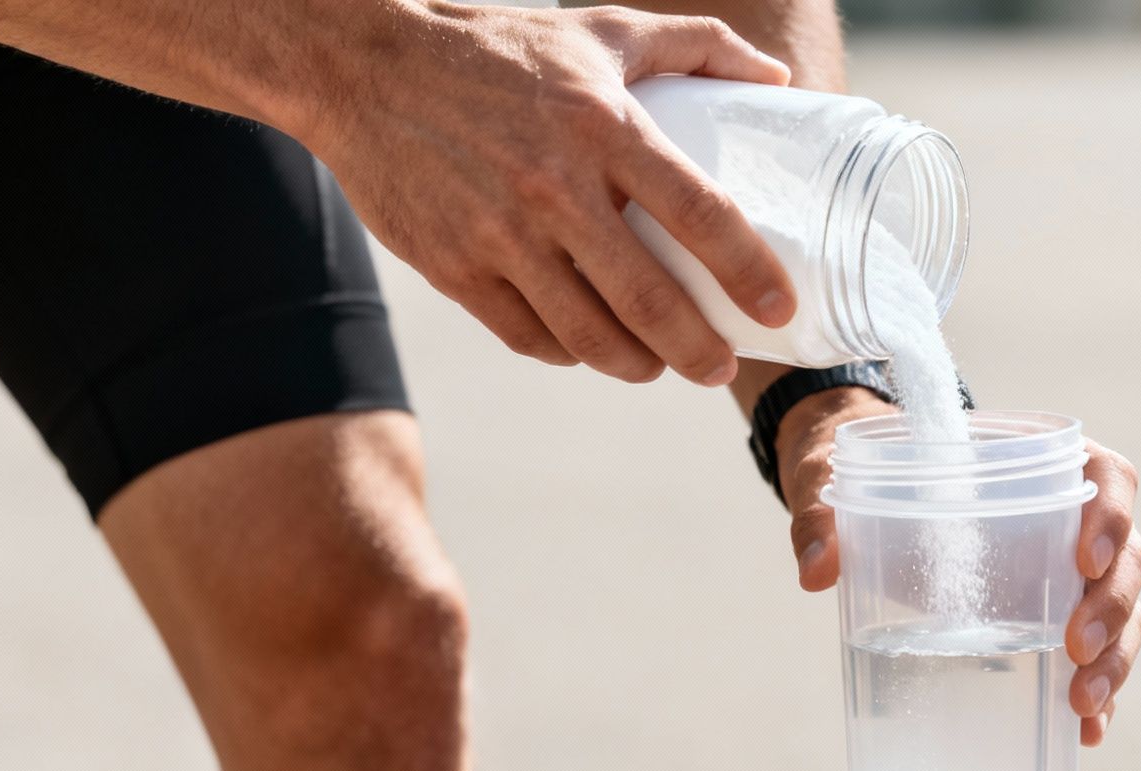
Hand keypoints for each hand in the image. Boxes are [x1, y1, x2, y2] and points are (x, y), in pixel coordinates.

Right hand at [297, 4, 798, 384]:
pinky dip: (567, 353)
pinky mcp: (454, 269)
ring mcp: (500, 235)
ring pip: (588, 335)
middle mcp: (554, 187)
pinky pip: (528, 336)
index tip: (777, 307)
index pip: (698, 212)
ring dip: (636, 364)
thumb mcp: (599, 29)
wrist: (363, 70)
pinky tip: (587, 347)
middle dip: (698, 349)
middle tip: (718, 367)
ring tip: (658, 366)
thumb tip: (775, 81)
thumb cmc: (495, 49)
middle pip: (648, 300)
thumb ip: (696, 46)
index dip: (748, 270)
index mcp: (602, 125)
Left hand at [779, 393, 1140, 746]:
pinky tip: (1084, 733)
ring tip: (1082, 706)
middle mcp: (1070, 516)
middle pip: (1128, 556)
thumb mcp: (832, 479)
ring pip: (1124, 612)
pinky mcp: (1054, 618)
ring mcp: (1068, 573)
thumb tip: (816, 571)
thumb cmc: (865, 477)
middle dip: (1113, 608)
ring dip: (1116, 660)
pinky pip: (1097, 656)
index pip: (1107, 475)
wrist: (866, 503)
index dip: (1112, 514)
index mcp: (1037, 461)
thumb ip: (822, 515)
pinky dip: (1098, 696)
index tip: (1085, 559)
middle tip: (1077, 650)